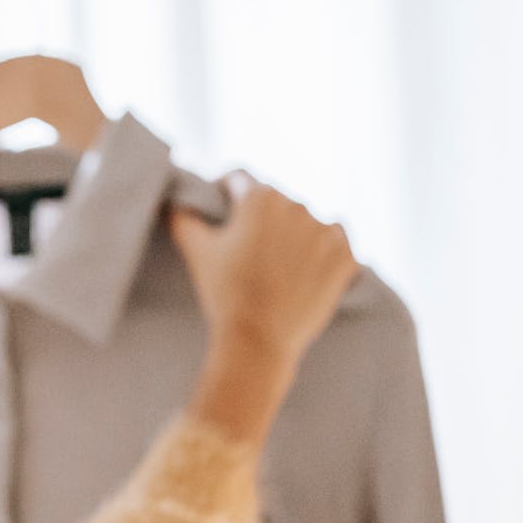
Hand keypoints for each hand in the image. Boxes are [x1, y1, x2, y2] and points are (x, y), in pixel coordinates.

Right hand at [168, 173, 357, 445]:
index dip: (226, 195)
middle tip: (249, 251)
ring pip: (307, 223)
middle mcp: (297, 205)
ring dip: (294, 236)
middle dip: (263, 220)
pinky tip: (305, 272)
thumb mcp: (197, 251)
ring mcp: (326, 231)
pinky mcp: (346, 257)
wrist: (259, 341)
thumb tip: (177, 200)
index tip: (223, 213)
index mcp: (260, 198)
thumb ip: (184, 216)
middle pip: (277, 203)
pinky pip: (336, 243)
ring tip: (278, 267)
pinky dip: (323, 253)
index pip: (240, 181)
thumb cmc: (225, 294)